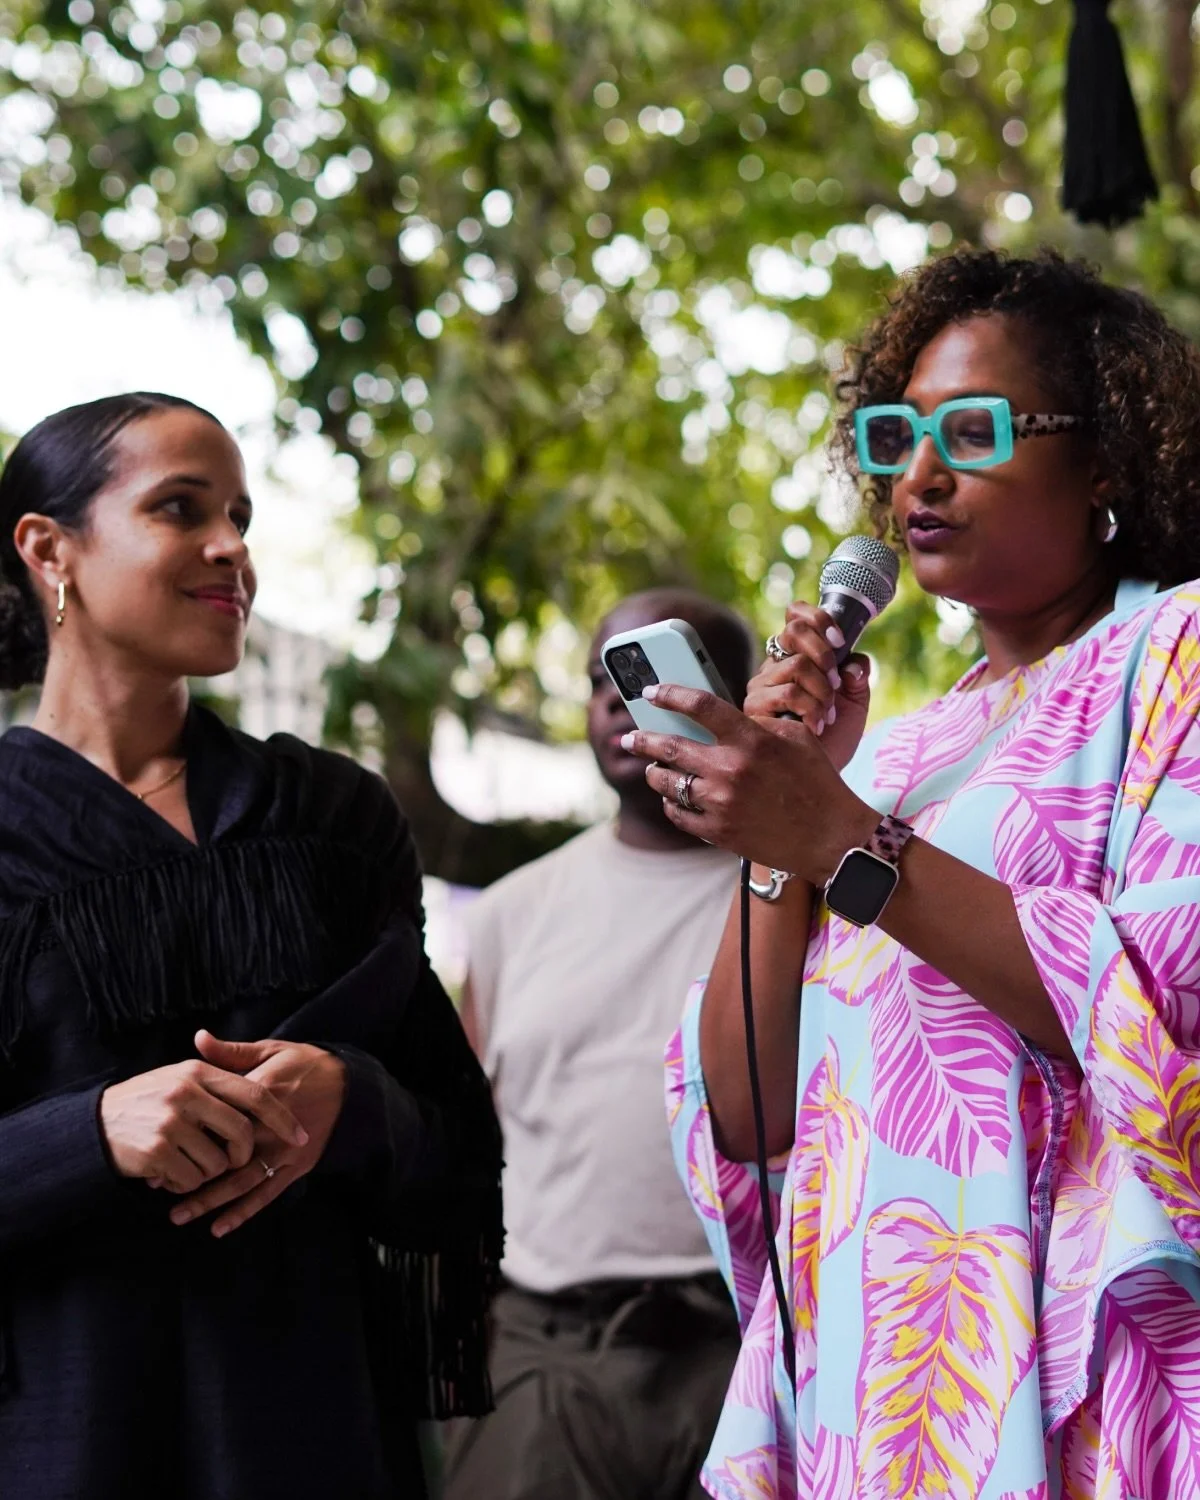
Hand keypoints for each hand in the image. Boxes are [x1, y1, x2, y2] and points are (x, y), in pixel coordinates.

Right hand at [100, 1060, 308, 1193]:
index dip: (282, 1118)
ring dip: (208, 1172)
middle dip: (243, 1155)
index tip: (301, 1136)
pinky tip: (169, 1174)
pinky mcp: (156, 1153)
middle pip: (241, 1134)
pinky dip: (184, 1184)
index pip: (255, 1095)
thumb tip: (257, 1071)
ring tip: (187, 1161)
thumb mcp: (178, 1075)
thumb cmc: (147, 1099)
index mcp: (198, 1072)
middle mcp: (187, 1094)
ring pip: (218, 1163)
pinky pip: (191, 1180)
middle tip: (232, 1160)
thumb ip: (216, 1071)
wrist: (95, 1123)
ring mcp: (171, 1124)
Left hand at [167, 1032, 346, 1237]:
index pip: (218, 1117)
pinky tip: (218, 1227)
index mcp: (261, 1096)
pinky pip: (267, 1194)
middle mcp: (270, 1129)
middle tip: (156, 1185)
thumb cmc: (306, 1064)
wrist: (349, 1085)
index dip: (187, 1132)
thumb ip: (232, 1052)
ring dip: (211, 1200)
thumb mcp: (272, 1050)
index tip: (158, 1142)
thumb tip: (198, 1038)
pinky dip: (243, 1212)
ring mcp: (284, 1152)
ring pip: (242, 1181)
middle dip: (190, 1171)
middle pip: (225, 1155)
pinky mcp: (297, 1167)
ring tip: (179, 1214)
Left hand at [622, 684, 878, 881]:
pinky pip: (677, 813)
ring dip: (654, 772)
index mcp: (750, 739)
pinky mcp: (717, 832)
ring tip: (652, 768)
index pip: (699, 706)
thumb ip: (757, 723)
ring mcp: (720, 803)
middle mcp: (730, 769)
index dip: (670, 695)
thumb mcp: (796, 737)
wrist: (830, 838)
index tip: (651, 692)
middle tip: (630, 736)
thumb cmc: (817, 782)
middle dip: (642, 739)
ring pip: (667, 782)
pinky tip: (673, 797)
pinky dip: (671, 803)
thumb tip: (723, 718)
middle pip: (669, 746)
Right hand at [745, 604, 871, 772]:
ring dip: (822, 691)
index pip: (796, 616)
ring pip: (797, 665)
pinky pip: (790, 693)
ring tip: (826, 714)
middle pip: (794, 631)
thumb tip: (853, 662)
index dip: (819, 618)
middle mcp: (773, 666)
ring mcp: (761, 686)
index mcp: (795, 656)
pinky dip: (812, 708)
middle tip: (835, 683)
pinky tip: (815, 726)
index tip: (840, 639)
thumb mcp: (855, 702)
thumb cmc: (834, 738)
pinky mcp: (754, 708)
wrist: (821, 775)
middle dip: (825, 655)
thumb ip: (857, 675)